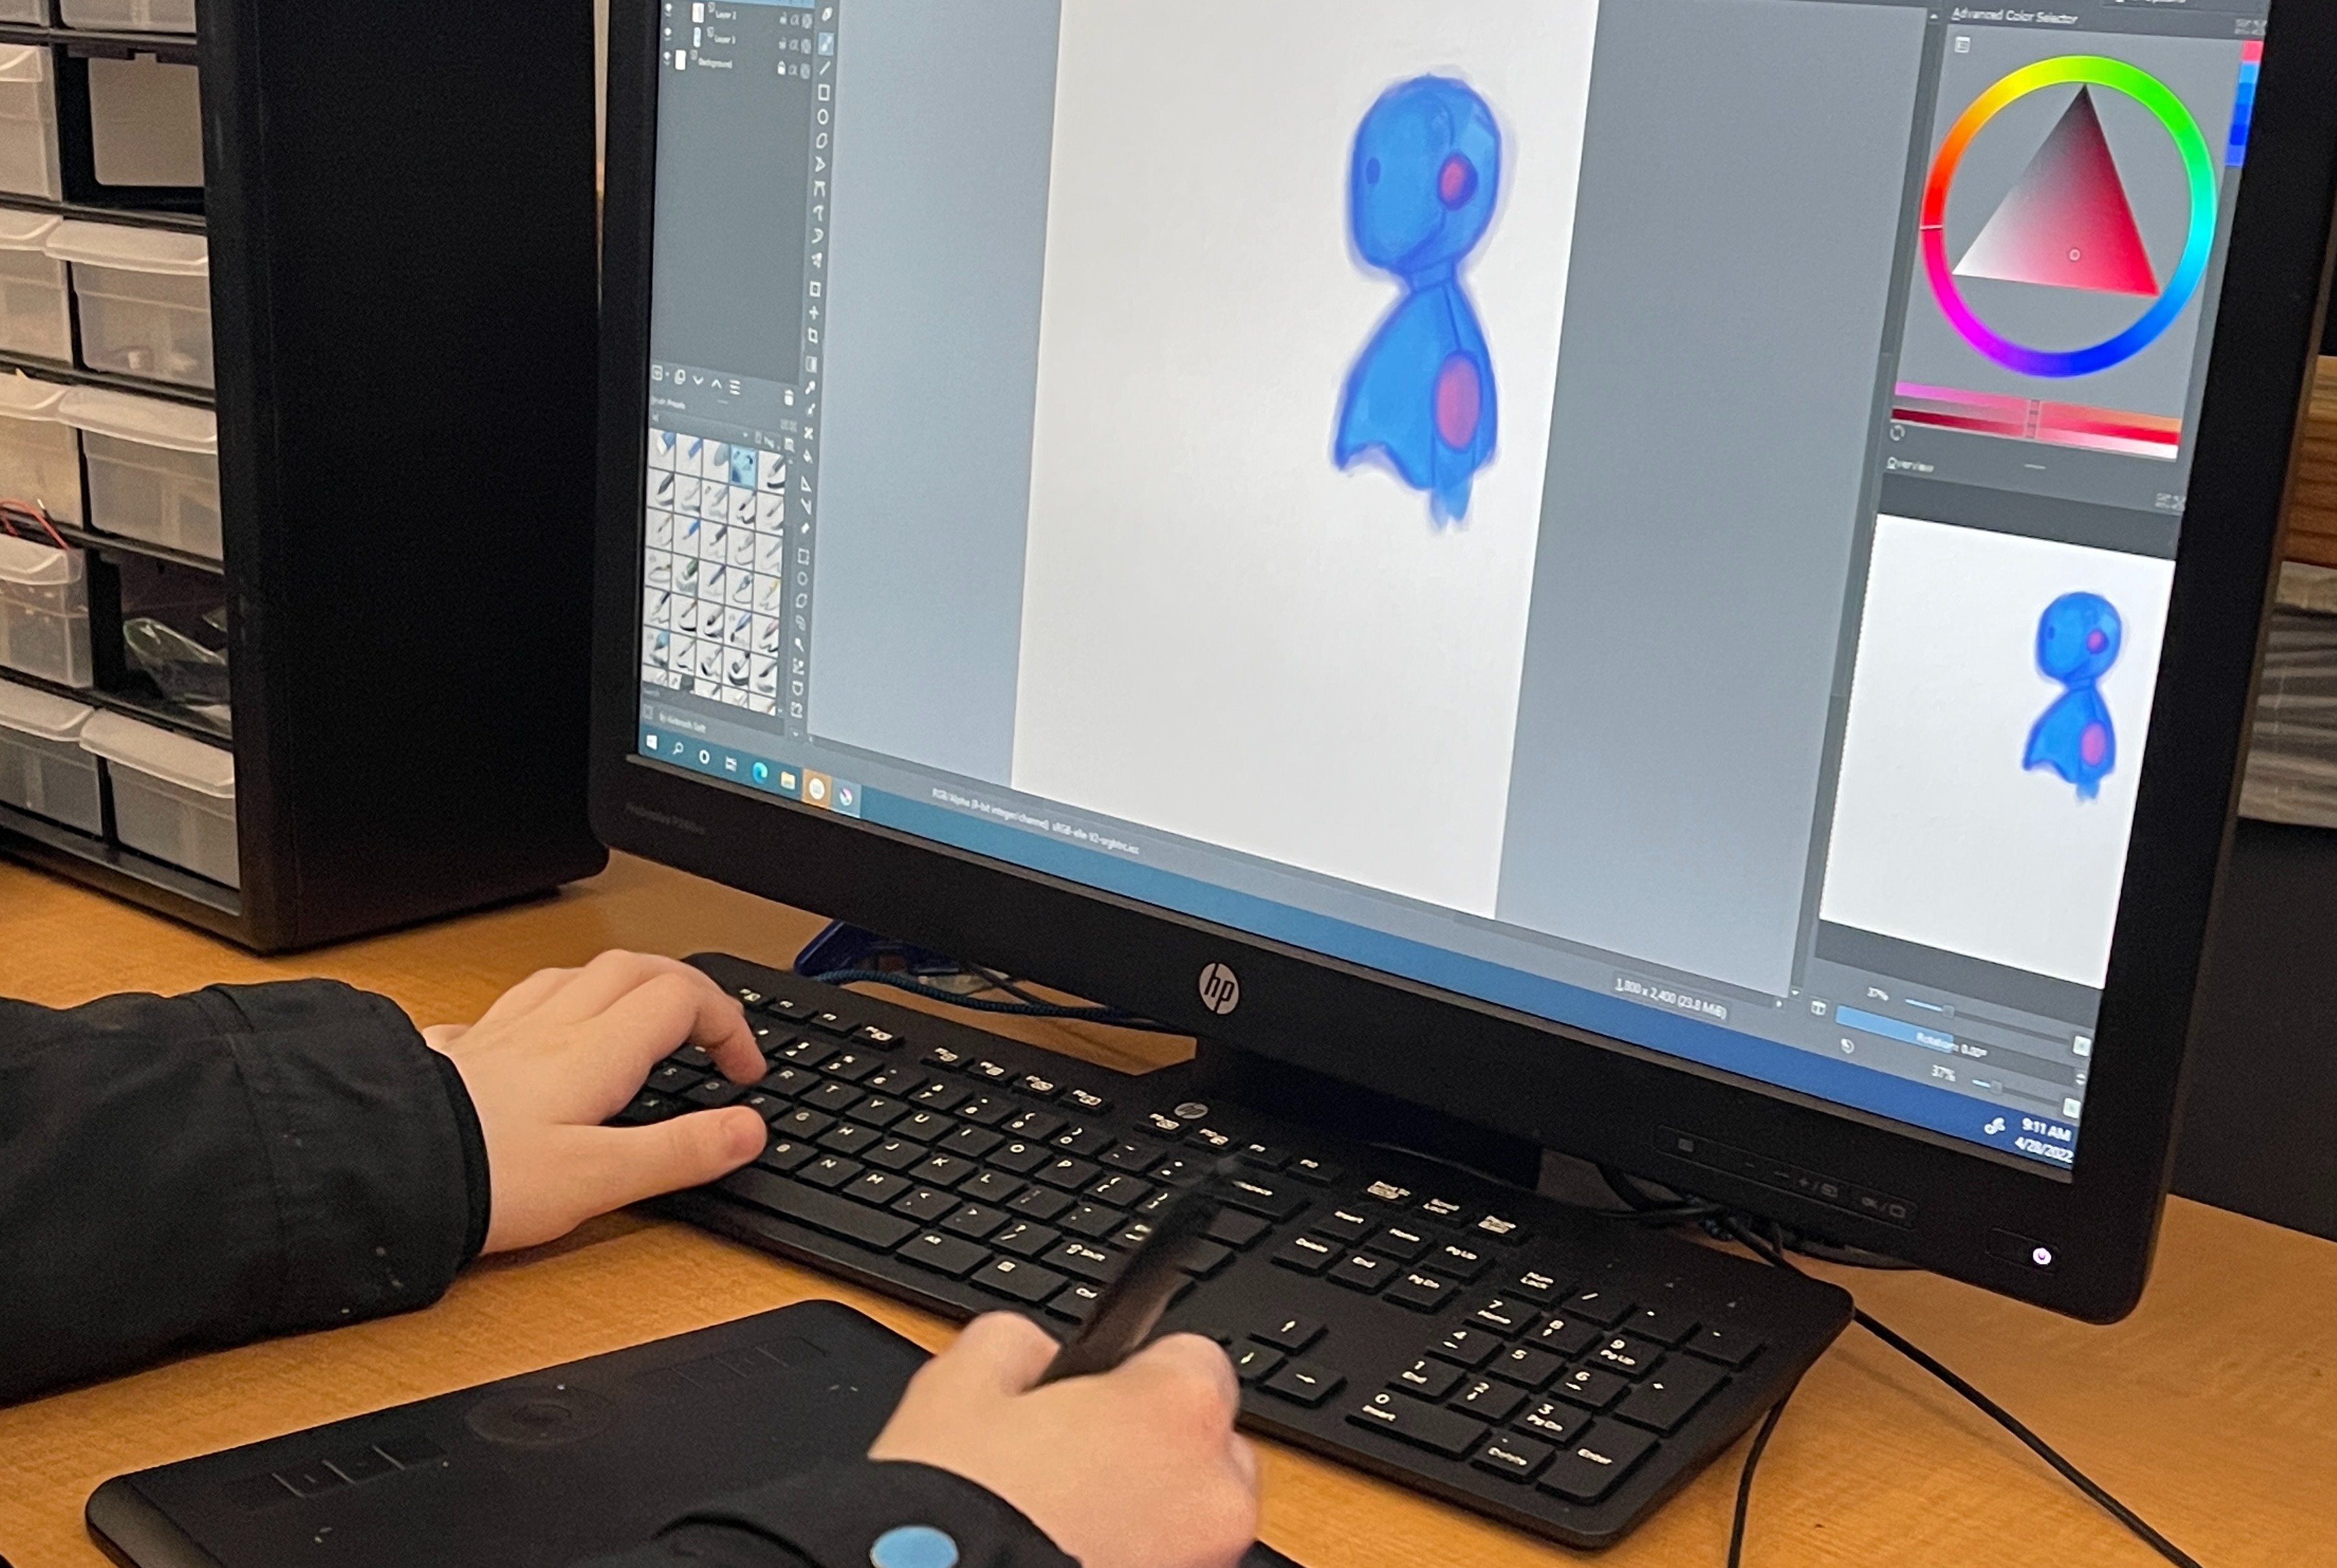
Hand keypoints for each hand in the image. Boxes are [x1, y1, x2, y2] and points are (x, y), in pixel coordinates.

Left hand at [423, 951, 767, 1252]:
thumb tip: (747, 1130)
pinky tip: (536, 1040)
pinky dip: (543, 1010)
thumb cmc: (482, 1180)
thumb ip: (680, 1152)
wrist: (379, 1170)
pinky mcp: (457, 1052)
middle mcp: (550, 1029)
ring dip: (619, 984)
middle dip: (685, 987)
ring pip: (572, 975)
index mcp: (594, 1053)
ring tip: (636, 1019)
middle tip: (707, 1031)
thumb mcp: (600, 1179)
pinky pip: (509, 1008)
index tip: (742, 1073)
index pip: (682, 999)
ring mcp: (500, 1034)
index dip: (727, 1025)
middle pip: (634, 967)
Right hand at [869, 1314, 1257, 1567]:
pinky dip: (1137, 1558)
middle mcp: (1215, 1489)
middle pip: (1203, 1445)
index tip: (1095, 1397)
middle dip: (1148, 1447)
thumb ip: (1018, 1343)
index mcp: (1177, 1406)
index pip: (1192, 1360)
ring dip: (1146, 1511)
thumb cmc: (956, 1512)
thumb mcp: (958, 1383)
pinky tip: (1070, 1556)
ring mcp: (1209, 1560)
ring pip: (1190, 1516)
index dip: (1134, 1376)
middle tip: (1071, 1463)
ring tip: (1062, 1521)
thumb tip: (1035, 1353)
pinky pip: (1173, 1564)